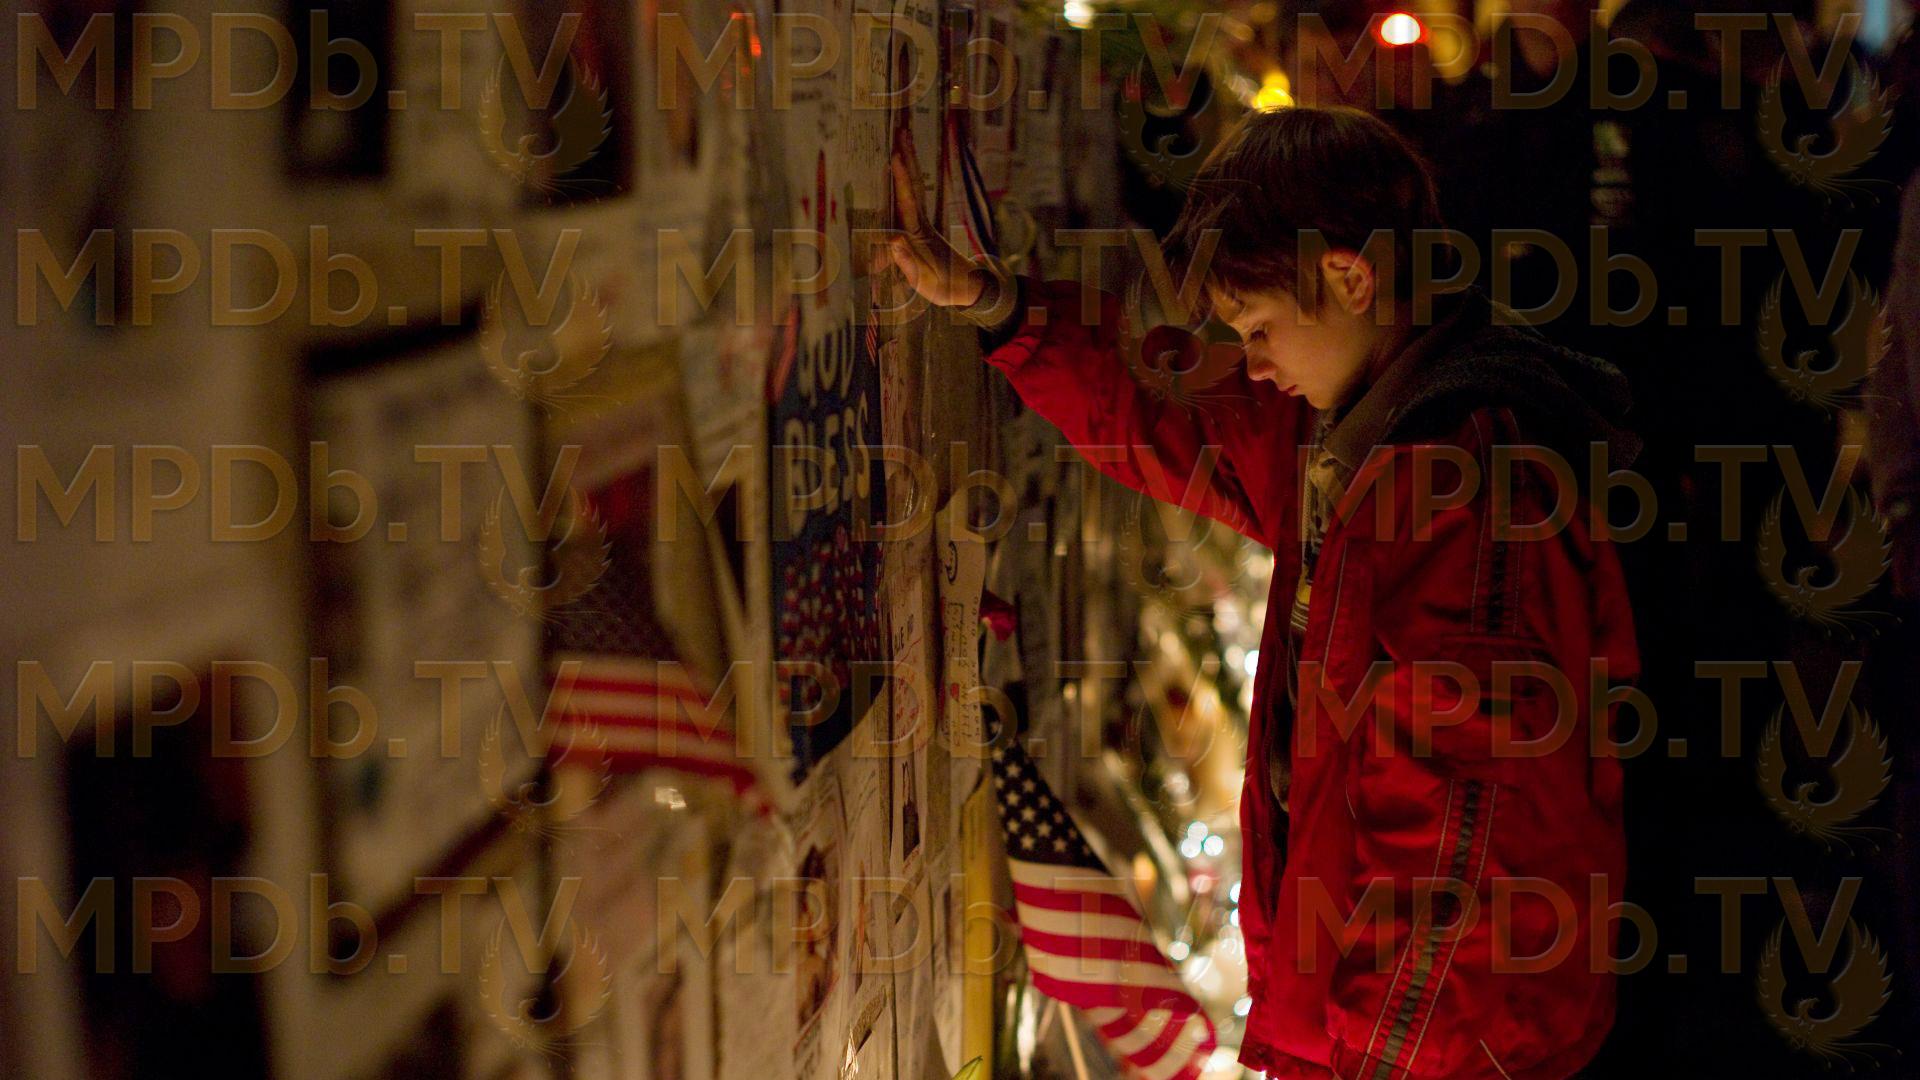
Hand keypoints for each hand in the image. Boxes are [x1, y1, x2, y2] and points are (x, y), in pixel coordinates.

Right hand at [884, 126, 987, 308]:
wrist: (968, 288)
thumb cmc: (944, 286)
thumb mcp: (925, 280)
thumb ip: (908, 262)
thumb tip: (894, 241)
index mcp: (919, 234)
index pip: (908, 202)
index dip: (901, 180)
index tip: (895, 157)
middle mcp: (921, 223)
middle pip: (914, 185)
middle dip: (908, 158)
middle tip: (902, 131)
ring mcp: (922, 224)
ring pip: (915, 187)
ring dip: (909, 163)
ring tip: (903, 140)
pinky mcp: (922, 228)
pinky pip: (912, 198)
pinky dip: (907, 181)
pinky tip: (903, 171)